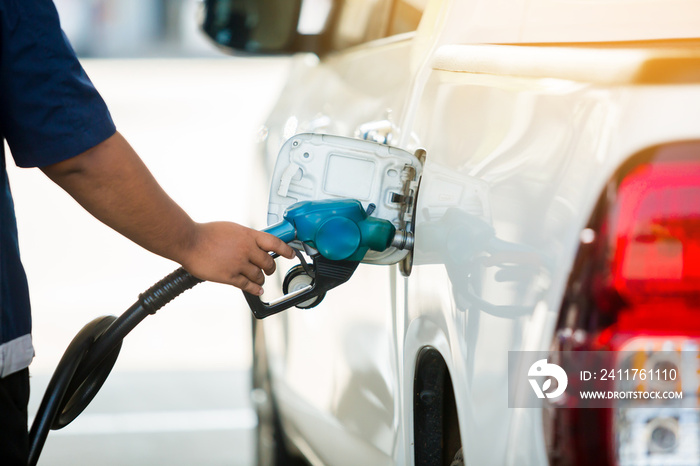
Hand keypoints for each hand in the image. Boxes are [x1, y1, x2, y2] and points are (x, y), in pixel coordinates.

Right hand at [179, 222, 294, 295]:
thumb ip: (245, 237)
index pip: (275, 243)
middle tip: (269, 270)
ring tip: (259, 280)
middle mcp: (247, 249)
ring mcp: (239, 264)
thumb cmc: (206, 233)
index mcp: (248, 235)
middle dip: (271, 268)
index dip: (286, 250)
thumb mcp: (232, 228)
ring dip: (261, 279)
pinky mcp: (230, 276)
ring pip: (259, 275)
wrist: (189, 241)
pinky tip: (258, 290)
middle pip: (268, 262)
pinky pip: (248, 286)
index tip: (291, 254)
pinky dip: (256, 289)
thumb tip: (254, 243)